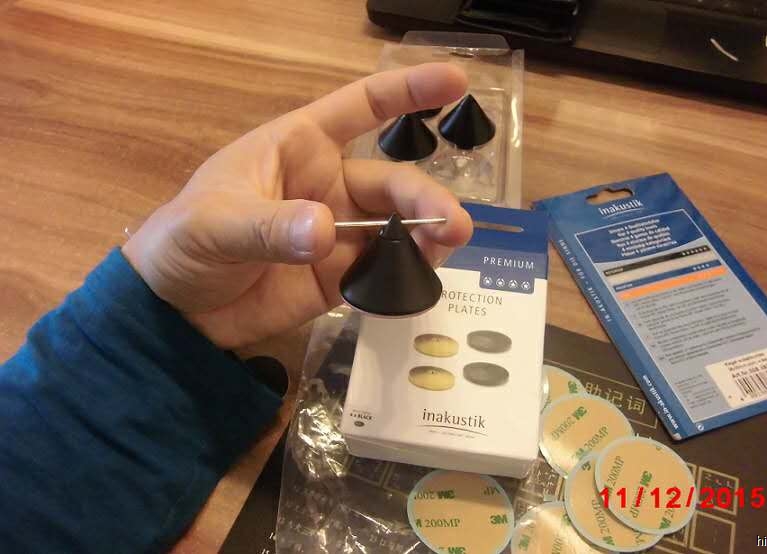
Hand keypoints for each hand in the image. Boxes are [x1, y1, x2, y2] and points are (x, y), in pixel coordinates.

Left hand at [122, 63, 472, 347]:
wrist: (171, 313)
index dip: (407, 92)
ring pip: (398, 226)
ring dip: (427, 233)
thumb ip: (268, 225)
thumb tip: (324, 231)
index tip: (455, 83)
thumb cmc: (181, 244)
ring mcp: (337, 234)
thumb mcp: (214, 224)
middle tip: (453, 224)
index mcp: (299, 148)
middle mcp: (327, 185)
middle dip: (424, 197)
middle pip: (391, 182)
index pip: (361, 108)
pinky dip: (407, 272)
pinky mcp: (339, 278)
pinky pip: (384, 269)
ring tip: (446, 247)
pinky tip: (420, 278)